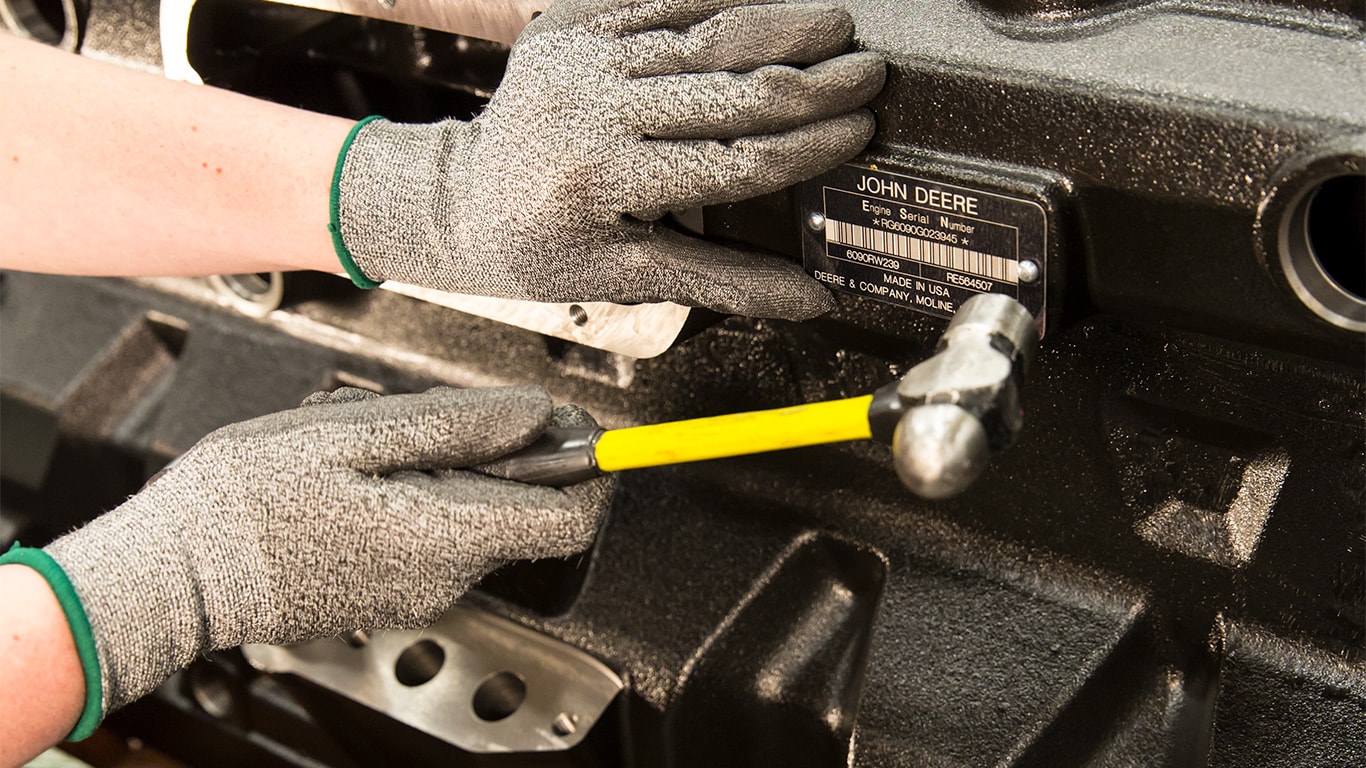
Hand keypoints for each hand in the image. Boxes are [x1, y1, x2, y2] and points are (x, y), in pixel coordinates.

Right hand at [43, 386, 612, 714]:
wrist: (172, 574)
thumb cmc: (243, 501)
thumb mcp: (350, 435)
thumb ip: (456, 427)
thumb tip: (536, 416)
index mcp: (442, 534)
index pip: (570, 520)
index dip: (586, 469)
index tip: (573, 429)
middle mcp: (443, 578)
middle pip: (518, 510)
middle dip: (490, 455)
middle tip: (420, 422)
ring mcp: (416, 593)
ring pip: (472, 517)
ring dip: (442, 471)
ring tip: (367, 451)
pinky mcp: (390, 593)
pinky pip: (431, 536)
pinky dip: (413, 498)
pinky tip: (352, 482)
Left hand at [334, 0, 884, 319]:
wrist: (459, 201)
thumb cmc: (541, 249)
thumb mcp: (626, 275)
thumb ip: (723, 279)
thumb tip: (812, 299)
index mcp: (602, 182)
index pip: (732, 161)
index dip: (806, 147)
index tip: (860, 130)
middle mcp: (587, 111)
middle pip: (725, 91)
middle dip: (809, 81)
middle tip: (869, 71)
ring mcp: (575, 59)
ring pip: (697, 36)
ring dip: (775, 26)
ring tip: (836, 23)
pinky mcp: (565, 24)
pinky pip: (653, 0)